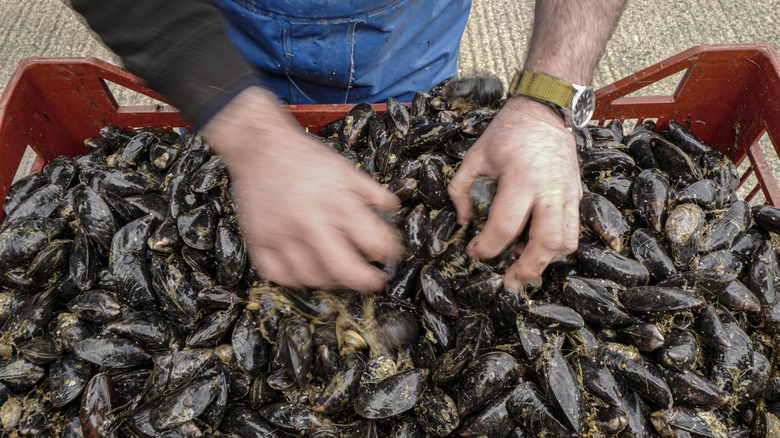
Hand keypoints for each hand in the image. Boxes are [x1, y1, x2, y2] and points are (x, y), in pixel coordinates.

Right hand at [202, 87, 402, 292]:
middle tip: (373, 281)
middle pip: (344, 270)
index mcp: (336, 202)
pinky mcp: (258, 240)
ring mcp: (281, 234)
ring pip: (311, 278)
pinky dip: (295, 279)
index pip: (373, 242)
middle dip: (365, 281)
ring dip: (330, 281)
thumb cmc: (304, 157)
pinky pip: (279, 275)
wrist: (259, 146)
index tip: (389, 256)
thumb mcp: (345, 168)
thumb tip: (393, 209)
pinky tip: (305, 270)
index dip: (387, 253)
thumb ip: (371, 191)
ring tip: (339, 272)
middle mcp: (310, 222)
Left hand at [448, 96, 581, 291]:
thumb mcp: (475, 155)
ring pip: (566, 242)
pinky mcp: (577, 195)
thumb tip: (463, 222)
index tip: (474, 251)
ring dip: (546, 262)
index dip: (486, 247)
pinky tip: (537, 248)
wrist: (545, 110)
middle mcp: (550, 190)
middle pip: (545, 243)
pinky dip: (557, 247)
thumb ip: (460, 189)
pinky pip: (573, 230)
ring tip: (524, 269)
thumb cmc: (507, 132)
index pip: (505, 227)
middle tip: (509, 282)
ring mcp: (568, 194)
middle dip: (526, 269)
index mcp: (521, 179)